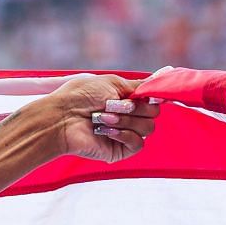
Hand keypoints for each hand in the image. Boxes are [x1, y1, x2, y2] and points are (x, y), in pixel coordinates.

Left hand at [39, 73, 161, 164]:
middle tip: (111, 105)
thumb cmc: (80, 97)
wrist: (60, 117)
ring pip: (147, 128)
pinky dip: (124, 135)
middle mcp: (128, 117)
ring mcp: (124, 134)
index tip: (143, 94)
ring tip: (102, 117)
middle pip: (154, 113)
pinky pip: (138, 144)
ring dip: (125, 120)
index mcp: (127, 101)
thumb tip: (165, 74)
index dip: (151, 97)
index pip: (154, 100)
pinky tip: (105, 130)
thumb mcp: (113, 83)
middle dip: (135, 108)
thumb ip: (139, 85)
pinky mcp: (118, 150)